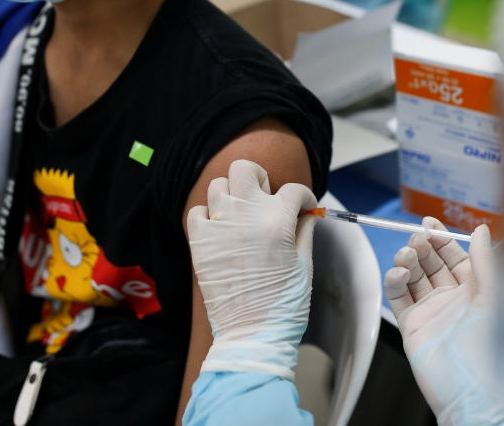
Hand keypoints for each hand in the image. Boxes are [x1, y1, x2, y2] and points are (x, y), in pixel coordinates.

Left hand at [187, 159, 316, 379]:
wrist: (251, 334)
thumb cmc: (283, 305)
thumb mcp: (305, 265)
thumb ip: (305, 232)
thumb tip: (305, 215)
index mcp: (278, 220)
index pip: (293, 191)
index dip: (303, 198)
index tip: (303, 207)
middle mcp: (245, 215)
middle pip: (246, 169)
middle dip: (260, 179)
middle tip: (266, 199)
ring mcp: (219, 225)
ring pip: (219, 184)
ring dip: (233, 194)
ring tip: (241, 214)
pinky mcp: (199, 241)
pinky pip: (197, 211)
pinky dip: (208, 215)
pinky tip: (221, 229)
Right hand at [385, 219, 503, 425]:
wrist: (472, 390)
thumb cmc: (491, 346)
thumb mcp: (495, 296)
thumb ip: (486, 261)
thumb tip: (482, 229)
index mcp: (477, 291)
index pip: (457, 257)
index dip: (444, 238)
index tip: (430, 223)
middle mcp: (454, 299)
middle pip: (432, 263)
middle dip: (423, 247)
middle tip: (417, 239)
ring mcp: (432, 312)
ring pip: (414, 277)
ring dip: (408, 261)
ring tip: (407, 255)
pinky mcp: (412, 326)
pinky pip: (399, 298)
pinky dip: (395, 281)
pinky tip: (398, 273)